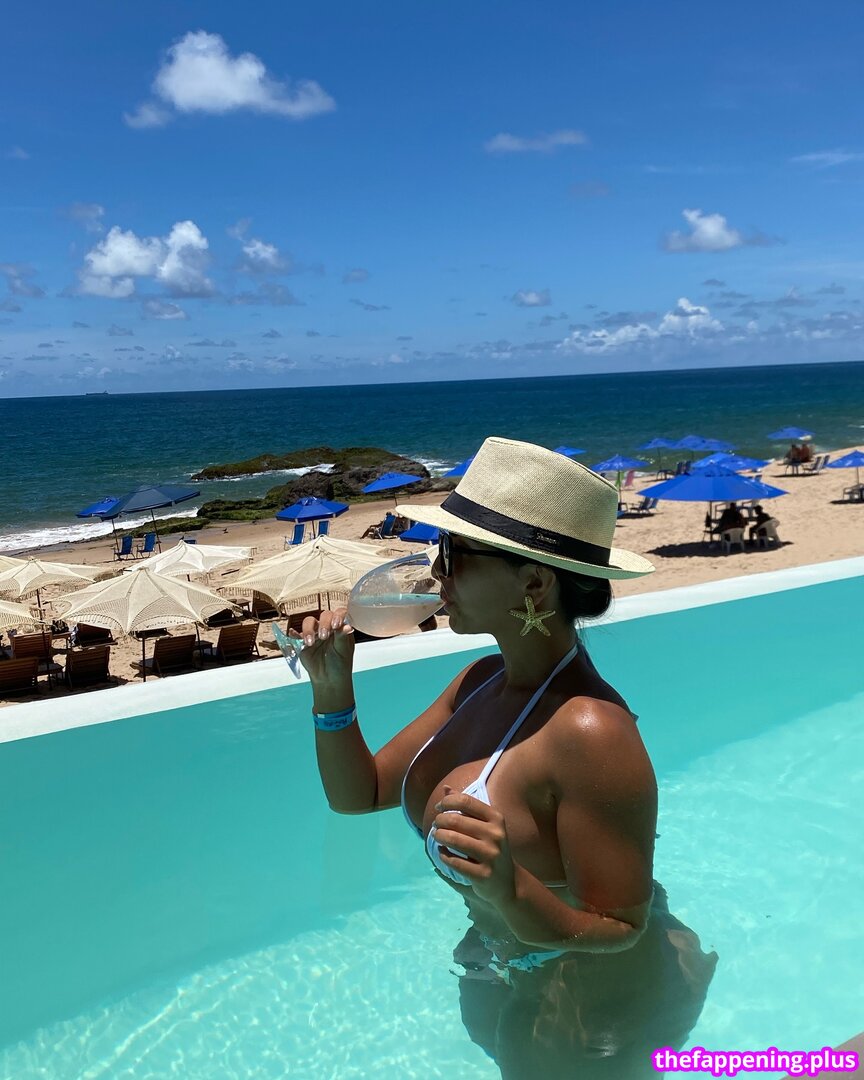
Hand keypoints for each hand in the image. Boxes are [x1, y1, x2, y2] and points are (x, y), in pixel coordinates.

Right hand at [290, 608, 354, 687]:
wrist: (329, 679)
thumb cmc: (340, 663)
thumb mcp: (343, 651)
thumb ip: (342, 637)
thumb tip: (347, 627)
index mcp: (340, 627)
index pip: (339, 613)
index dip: (337, 616)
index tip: (336, 625)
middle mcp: (327, 626)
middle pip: (324, 615)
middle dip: (323, 624)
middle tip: (323, 636)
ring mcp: (315, 633)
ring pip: (309, 622)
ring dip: (308, 629)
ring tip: (310, 643)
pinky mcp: (303, 642)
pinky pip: (296, 635)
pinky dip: (294, 633)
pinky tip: (293, 633)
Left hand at [432, 786, 516, 904]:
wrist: (508, 882)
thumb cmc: (491, 848)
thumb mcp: (485, 825)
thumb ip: (466, 807)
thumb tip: (445, 789)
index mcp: (497, 819)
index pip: (466, 801)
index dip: (447, 802)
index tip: (438, 807)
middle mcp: (496, 835)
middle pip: (456, 820)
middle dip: (440, 821)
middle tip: (435, 825)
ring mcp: (491, 855)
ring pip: (454, 840)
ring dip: (439, 836)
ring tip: (436, 836)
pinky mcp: (483, 874)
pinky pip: (455, 861)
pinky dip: (443, 855)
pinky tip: (441, 852)